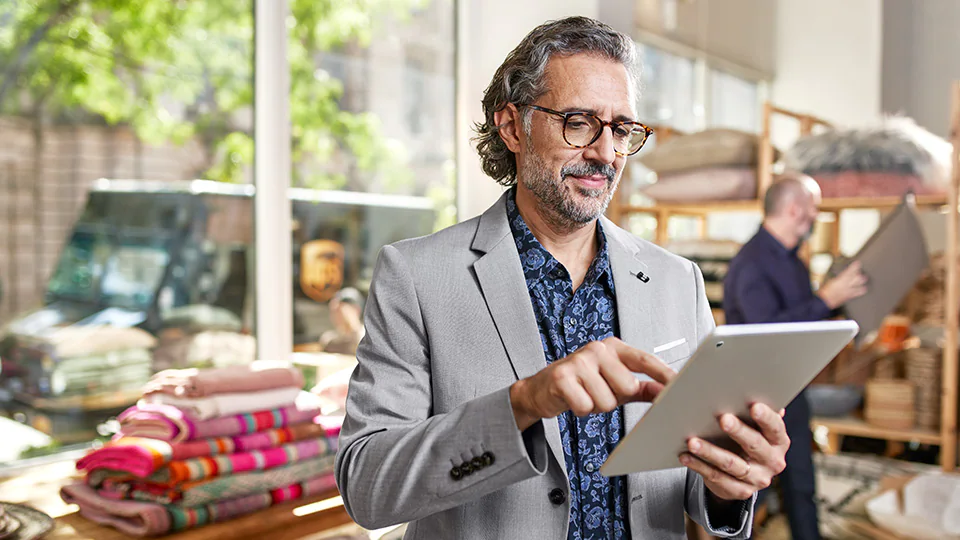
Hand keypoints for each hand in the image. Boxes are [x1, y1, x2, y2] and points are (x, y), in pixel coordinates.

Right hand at [509, 337, 674, 430]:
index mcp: (614, 348)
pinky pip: (585, 406)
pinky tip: (572, 399)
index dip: (663, 374)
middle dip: (614, 399)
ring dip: (596, 406)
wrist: (542, 389)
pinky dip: (580, 410)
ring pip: (606, 401)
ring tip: (584, 395)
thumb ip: (642, 387)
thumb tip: (667, 392)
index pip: (645, 360)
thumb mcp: (614, 382)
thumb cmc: (583, 384)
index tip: (680, 386)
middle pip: (626, 387)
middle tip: (599, 392)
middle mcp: (598, 349)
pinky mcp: (562, 376)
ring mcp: (579, 361)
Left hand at [679, 403, 789, 500]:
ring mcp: (757, 478)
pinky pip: (717, 478)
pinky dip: (699, 466)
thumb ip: (755, 412)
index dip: (766, 418)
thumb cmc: (750, 439)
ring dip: (710, 451)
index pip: (775, 428)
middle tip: (722, 418)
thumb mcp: (757, 427)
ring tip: (693, 441)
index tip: (754, 406)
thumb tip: (747, 387)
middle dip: (738, 431)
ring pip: (731, 464)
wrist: (748, 474)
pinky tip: (686, 456)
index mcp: (779, 441)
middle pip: (754, 445)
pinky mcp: (740, 491)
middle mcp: (772, 461)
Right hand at [818, 261, 867, 308]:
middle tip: (860, 271)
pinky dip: (862, 290)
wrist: (825, 301)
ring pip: (858, 284)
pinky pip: (858, 293)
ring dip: (862, 280)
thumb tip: (842, 276)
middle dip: (859, 273)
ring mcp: (848, 290)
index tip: (858, 263)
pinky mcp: (849, 296)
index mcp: (840, 279)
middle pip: (856, 277)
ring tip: (864, 278)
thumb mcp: (831, 281)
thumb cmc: (825, 291)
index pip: (850, 271)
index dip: (855, 266)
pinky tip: (864, 289)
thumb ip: (838, 278)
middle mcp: (846, 284)